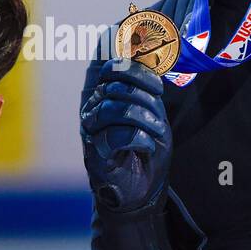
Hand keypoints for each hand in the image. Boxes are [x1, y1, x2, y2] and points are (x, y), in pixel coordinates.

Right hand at [80, 58, 171, 212]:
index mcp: (105, 96)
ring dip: (144, 118)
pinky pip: (116, 135)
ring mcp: (91, 132)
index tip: (156, 83)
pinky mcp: (94, 154)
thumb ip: (148, 90)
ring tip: (156, 131)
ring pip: (114, 108)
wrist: (143, 190)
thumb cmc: (146, 150)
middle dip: (145, 96)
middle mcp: (93, 110)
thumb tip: (151, 59)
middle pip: (115, 86)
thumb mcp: (153, 113)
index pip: (111, 68)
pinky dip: (139, 138)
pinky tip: (146, 146)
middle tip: (159, 114)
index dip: (134, 68)